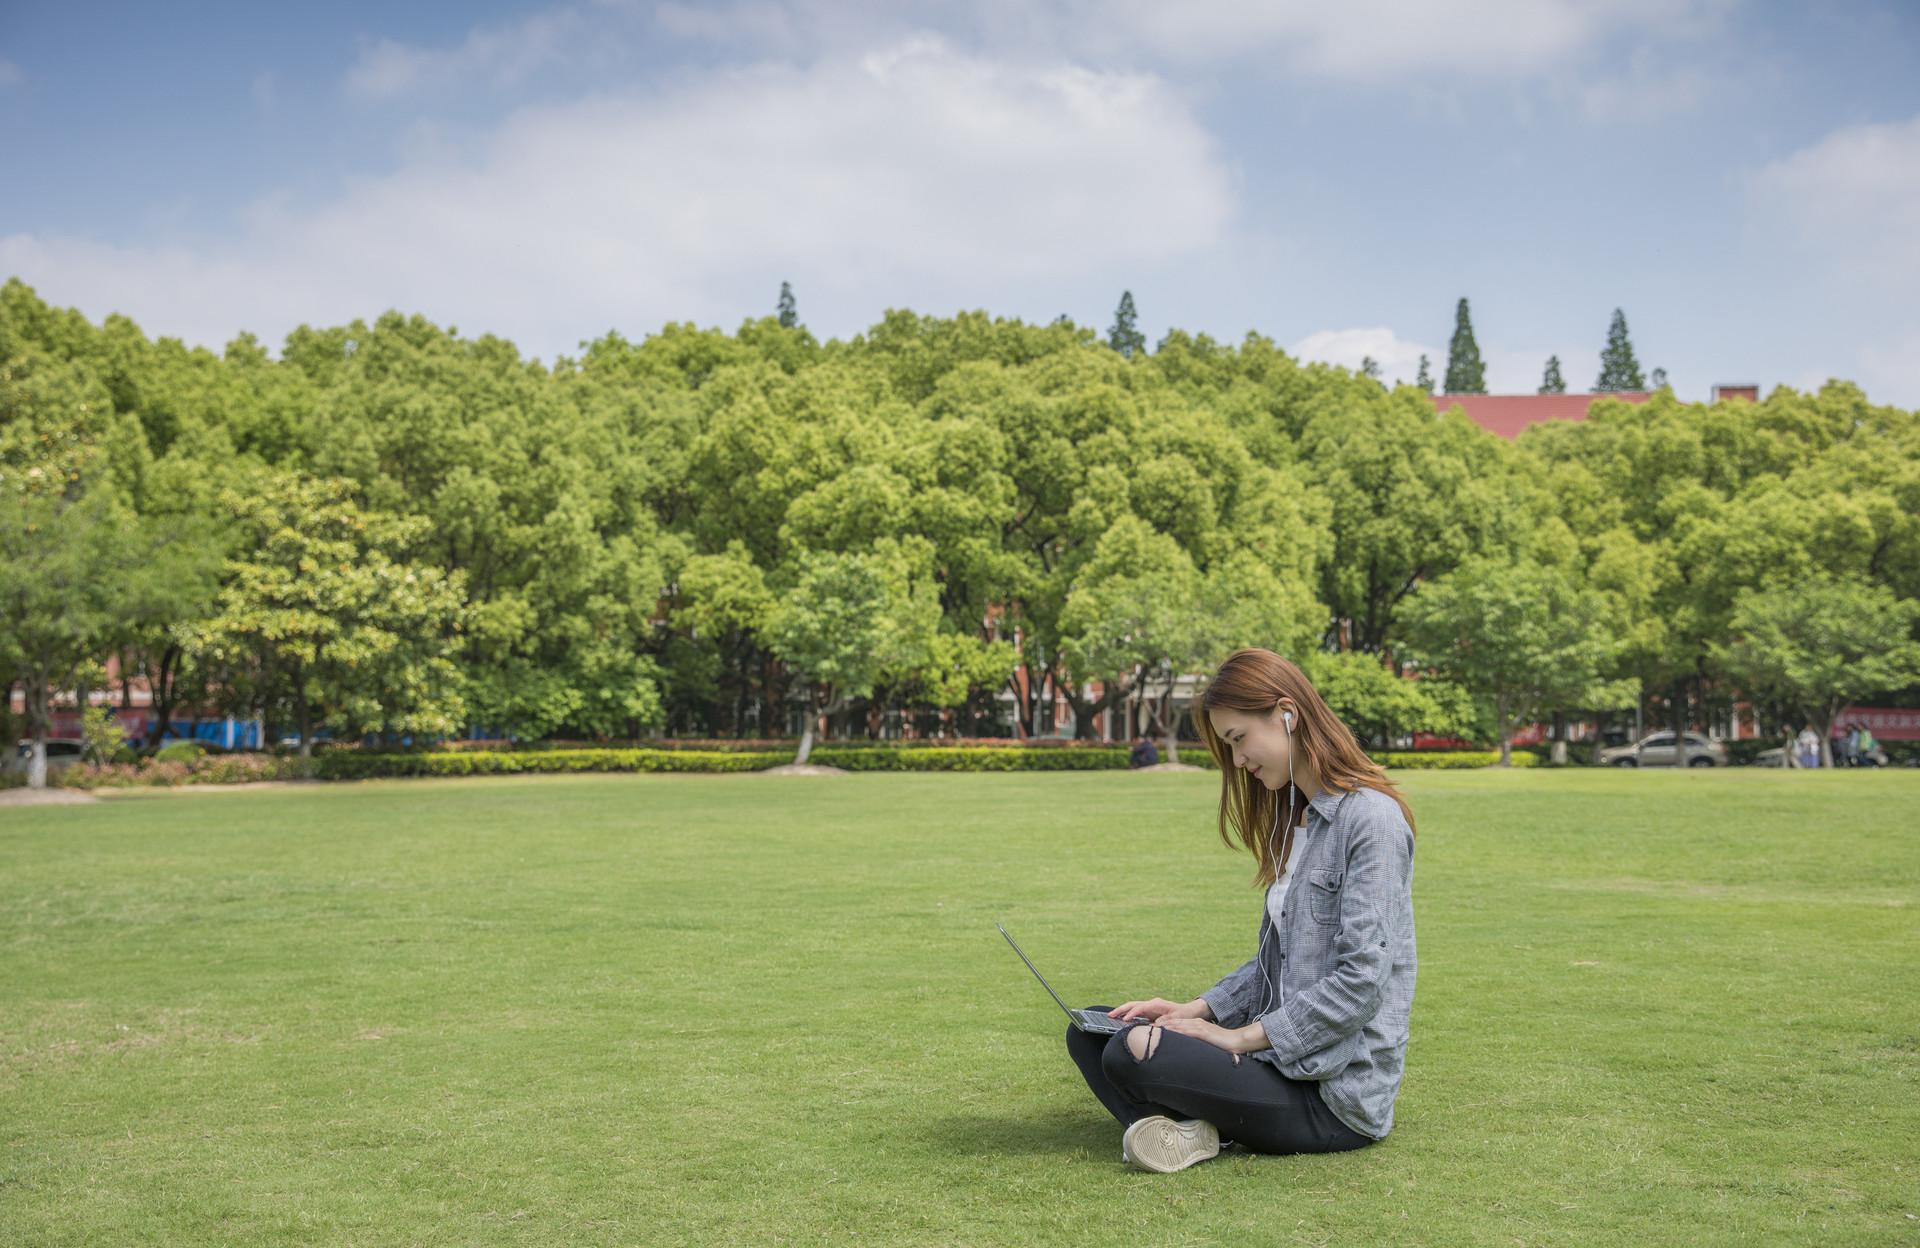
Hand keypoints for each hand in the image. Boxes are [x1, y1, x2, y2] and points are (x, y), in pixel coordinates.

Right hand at [1106, 997, 1206, 1022]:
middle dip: (1120, 1009)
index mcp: (1157, 1004)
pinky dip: (1127, 1014)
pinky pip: (1136, 1012)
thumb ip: (1163, 1023)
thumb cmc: (1184, 1015)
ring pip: (1132, 1007)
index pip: (1140, 1008)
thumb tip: (1152, 1027)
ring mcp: (1150, 1007)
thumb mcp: (1175, 1020)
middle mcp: (1151, 1004)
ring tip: (1111, 1016)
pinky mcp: (1149, 1012)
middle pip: (1132, 1004)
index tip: (1124, 1020)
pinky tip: (1121, 1019)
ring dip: (1122, 1011)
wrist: (1190, 1011)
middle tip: (1109, 1015)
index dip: (1132, 1014)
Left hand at [1152, 1015, 1266, 1054]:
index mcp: (1194, 1025)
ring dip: (1161, 1027)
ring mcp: (1198, 1026)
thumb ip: (1194, 1046)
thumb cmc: (1223, 1046)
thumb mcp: (1205, 1044)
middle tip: (1143, 1029)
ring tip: (1148, 1030)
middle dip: (1157, 1025)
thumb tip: (1183, 1055)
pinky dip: (1174, 1032)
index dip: (1160, 1026)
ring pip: (1175, 1025)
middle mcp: (1194, 1023)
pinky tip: (1165, 1034)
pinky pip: (1185, 1031)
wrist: (1238, 1041)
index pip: (1173, 1024)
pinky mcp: (1202, 1032)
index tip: (1147, 1030)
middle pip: (1171, 1023)